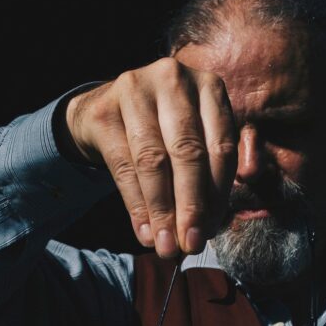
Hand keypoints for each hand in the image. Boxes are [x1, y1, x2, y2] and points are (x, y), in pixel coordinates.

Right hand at [65, 58, 237, 256]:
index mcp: (209, 87)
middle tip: (190, 244)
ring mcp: (135, 90)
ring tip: (165, 245)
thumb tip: (208, 229)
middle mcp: (174, 80)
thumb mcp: (194, 141)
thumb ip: (210, 176)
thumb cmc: (162, 133)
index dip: (217, 195)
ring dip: (161, 211)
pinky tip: (144, 232)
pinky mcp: (104, 111)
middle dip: (190, 206)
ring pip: (153, 161)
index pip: (221, 147)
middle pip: (188, 152)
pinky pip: (123, 166)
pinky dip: (136, 205)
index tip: (211, 232)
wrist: (105, 114)